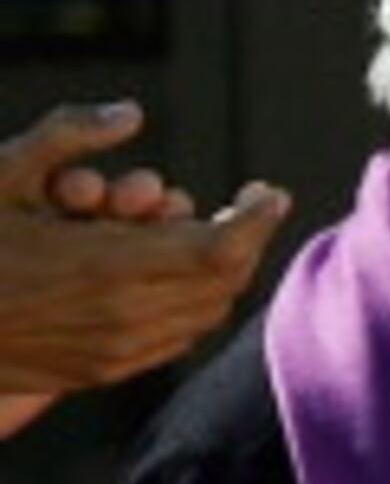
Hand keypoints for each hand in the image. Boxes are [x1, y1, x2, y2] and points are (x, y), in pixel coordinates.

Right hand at [0, 102, 287, 434]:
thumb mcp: (0, 172)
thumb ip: (67, 133)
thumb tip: (131, 112)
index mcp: (107, 264)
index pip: (222, 247)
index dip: (257, 218)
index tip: (268, 190)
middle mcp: (124, 314)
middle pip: (224, 281)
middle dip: (241, 240)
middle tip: (242, 209)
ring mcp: (116, 350)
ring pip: (205, 314)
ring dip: (217, 274)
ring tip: (206, 237)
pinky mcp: (102, 371)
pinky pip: (174, 339)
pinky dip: (189, 307)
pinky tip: (172, 278)